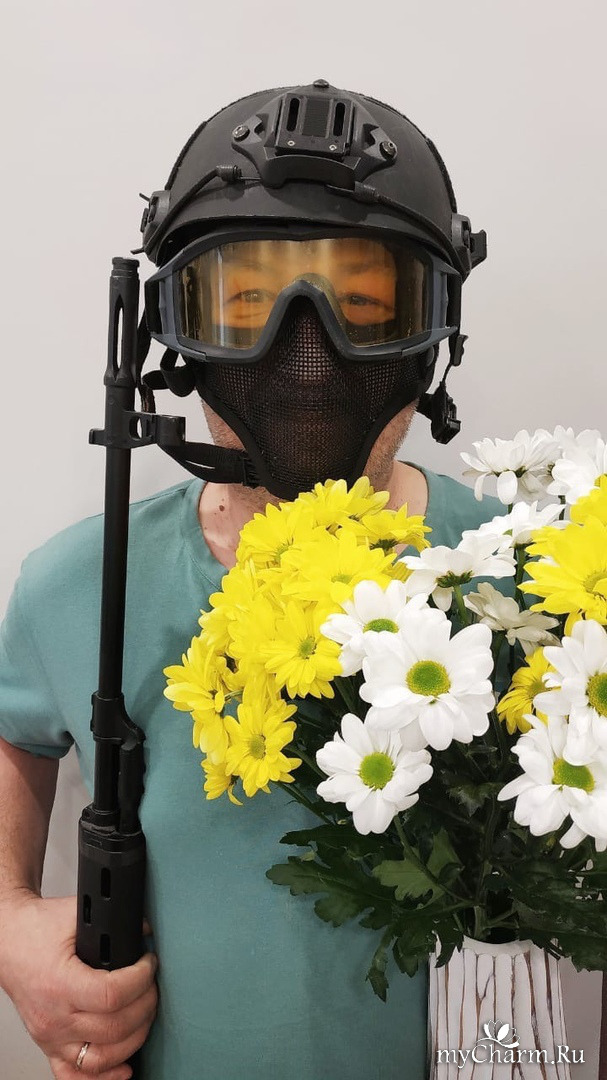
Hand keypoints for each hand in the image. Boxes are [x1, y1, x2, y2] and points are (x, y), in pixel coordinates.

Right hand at [0, 893, 156, 1079]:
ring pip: (102, 1058)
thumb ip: (112, 922)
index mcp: (59, 984)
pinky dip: (104, 1077)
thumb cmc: (35, 930)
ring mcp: (51, 1037)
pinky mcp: (49, 1046)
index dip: (141, 980)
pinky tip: (123, 1067)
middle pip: (114, 1028)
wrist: (8, 943)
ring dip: (134, 1039)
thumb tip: (145, 930)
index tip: (149, 963)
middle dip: (146, 1005)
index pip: (112, 996)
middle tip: (152, 985)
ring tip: (144, 1014)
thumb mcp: (73, 914)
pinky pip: (75, 1075)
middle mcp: (55, 1018)